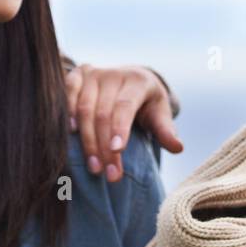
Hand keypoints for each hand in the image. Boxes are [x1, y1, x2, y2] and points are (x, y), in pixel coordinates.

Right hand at [64, 64, 182, 181]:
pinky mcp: (78, 74)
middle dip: (104, 146)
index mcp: (138, 81)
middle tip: (107, 173)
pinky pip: (68, 93)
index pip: (125, 106)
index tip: (117, 151)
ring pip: (84, 108)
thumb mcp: (159, 113)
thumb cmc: (146, 102)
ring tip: (94, 166)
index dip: (120, 128)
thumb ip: (165, 130)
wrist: (129, 78)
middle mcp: (114, 74)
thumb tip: (177, 148)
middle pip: (103, 113)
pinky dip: (67, 112)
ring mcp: (94, 73)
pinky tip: (71, 134)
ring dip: (86, 140)